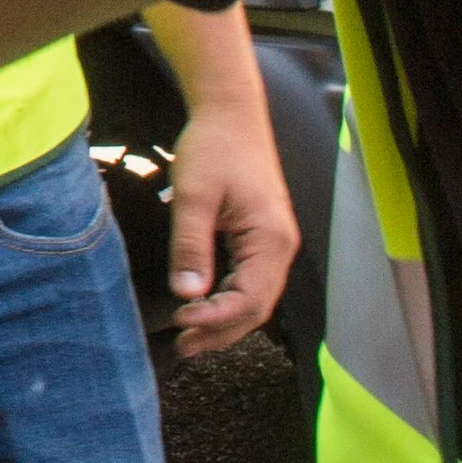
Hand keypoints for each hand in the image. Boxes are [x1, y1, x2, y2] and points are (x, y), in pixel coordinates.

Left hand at [161, 66, 299, 357]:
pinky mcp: (261, 238)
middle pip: (257, 308)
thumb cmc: (214, 149)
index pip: (249, 299)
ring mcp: (273, 244)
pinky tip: (202, 308)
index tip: (181, 322)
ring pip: (255, 299)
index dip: (215, 318)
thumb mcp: (194, 196)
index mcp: (271, 241)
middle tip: (183, 347)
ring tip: (188, 338)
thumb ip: (191, 246)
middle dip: (221, 331)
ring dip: (224, 321)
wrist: (231, 115)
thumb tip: (187, 293)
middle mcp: (280, 248)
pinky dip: (227, 302)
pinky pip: (250, 282)